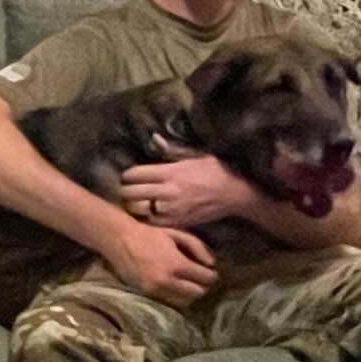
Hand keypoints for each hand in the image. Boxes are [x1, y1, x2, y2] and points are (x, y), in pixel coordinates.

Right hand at [103, 219, 217, 307]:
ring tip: (189, 283)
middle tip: (201, 278)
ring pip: (184, 302)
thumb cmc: (150, 234)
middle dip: (202, 286)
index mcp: (176, 264)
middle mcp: (167, 281)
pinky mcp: (147, 295)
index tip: (211, 272)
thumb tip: (212, 264)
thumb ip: (198, 248)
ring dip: (190, 294)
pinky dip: (177, 297)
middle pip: (197, 293)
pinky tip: (176, 287)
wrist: (121, 240)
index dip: (212, 275)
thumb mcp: (177, 234)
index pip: (205, 278)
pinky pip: (170, 302)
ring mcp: (156, 290)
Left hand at [121, 147, 247, 228]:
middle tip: (130, 189)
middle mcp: (167, 192)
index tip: (131, 175)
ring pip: (137, 210)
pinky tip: (149, 214)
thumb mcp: (195, 154)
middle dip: (126, 190)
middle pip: (130, 193)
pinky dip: (146, 219)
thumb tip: (154, 138)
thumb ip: (171, 149)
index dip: (128, 175)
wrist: (234, 195)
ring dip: (133, 206)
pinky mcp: (176, 223)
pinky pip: (150, 223)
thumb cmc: (215, 171)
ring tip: (137, 202)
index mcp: (169, 172)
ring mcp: (170, 210)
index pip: (133, 174)